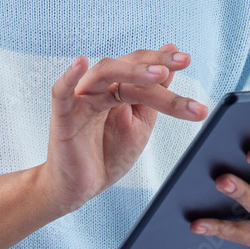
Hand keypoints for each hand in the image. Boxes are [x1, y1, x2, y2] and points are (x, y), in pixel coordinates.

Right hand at [42, 44, 208, 214]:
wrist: (81, 188)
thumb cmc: (108, 153)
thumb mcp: (140, 122)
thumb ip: (154, 93)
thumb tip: (170, 63)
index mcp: (119, 87)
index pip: (141, 65)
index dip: (164, 61)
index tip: (187, 60)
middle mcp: (100, 87)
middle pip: (126, 66)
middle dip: (155, 63)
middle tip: (182, 63)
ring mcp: (81, 99)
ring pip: (104, 74)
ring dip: (131, 71)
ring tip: (159, 73)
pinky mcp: (63, 116)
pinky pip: (62, 92)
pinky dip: (69, 77)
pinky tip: (80, 64)